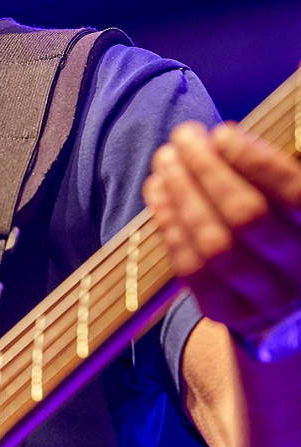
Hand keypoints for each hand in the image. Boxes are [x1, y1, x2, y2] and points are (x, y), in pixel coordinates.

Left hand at [143, 121, 300, 341]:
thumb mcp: (286, 203)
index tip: (222, 134)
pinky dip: (170, 224)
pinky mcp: (228, 313)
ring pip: (214, 245)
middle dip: (207, 171)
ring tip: (166, 159)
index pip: (293, 195)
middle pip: (247, 217)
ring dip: (181, 194)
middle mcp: (300, 271)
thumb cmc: (282, 226)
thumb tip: (220, 139)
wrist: (281, 300)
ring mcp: (265, 299)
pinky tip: (159, 192)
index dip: (254, 161)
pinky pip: (191, 268)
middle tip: (183, 138)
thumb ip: (268, 173)